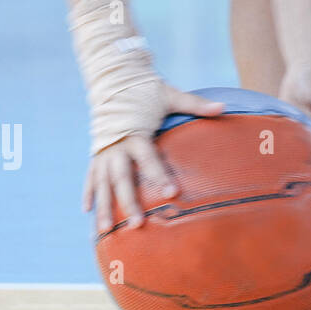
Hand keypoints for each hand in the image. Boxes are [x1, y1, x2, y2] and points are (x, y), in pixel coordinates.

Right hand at [84, 85, 223, 231]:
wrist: (114, 80)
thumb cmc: (145, 90)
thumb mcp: (170, 95)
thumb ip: (195, 104)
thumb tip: (223, 108)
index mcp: (135, 133)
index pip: (148, 159)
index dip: (159, 176)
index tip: (171, 195)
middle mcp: (115, 146)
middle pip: (122, 179)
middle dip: (128, 202)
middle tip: (138, 224)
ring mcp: (103, 151)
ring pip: (102, 184)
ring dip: (103, 207)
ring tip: (105, 230)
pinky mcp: (96, 154)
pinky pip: (91, 177)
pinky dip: (89, 194)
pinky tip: (88, 212)